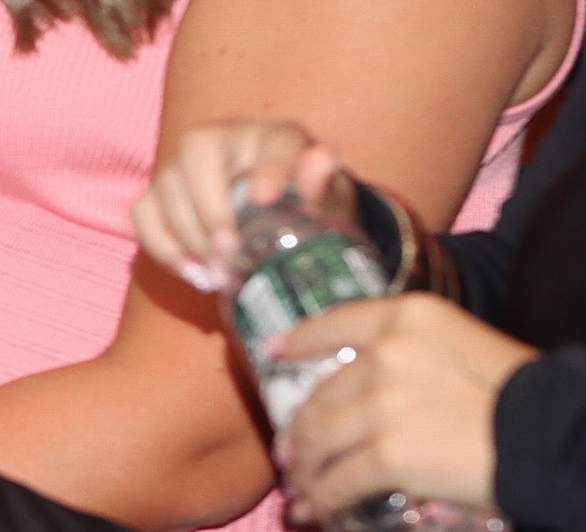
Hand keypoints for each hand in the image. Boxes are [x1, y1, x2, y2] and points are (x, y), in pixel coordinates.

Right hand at [132, 120, 353, 289]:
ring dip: (188, 234)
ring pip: (166, 184)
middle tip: (227, 250)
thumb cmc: (306, 206)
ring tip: (219, 275)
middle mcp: (222, 139)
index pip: (275, 141)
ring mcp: (184, 164)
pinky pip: (143, 212)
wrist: (280, 218)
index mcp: (274, 137)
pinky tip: (195, 274)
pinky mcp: (161, 193)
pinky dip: (163, 246)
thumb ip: (323, 183)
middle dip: (209, 204)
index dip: (271, 166)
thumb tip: (322, 158)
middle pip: (198, 150)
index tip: (266, 199)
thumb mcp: (327, 200)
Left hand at [274, 293, 532, 520]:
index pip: (336, 321)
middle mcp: (386, 354)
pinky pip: (340, 478)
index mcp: (407, 317)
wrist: (550, 434)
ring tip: (298, 482)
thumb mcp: (463, 346)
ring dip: (305, 465)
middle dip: (301, 425)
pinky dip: (321, 496)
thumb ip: (415, 357)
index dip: (300, 340)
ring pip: (321, 436)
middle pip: (325, 392)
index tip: (274, 352)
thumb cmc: (520, 393)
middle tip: (291, 448)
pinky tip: (312, 507)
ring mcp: (382, 404)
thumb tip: (377, 390)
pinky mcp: (388, 453)